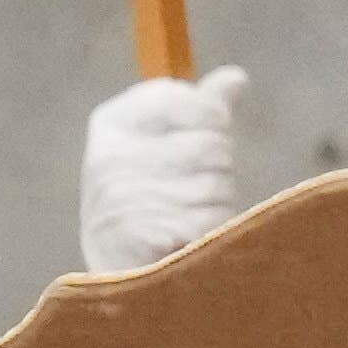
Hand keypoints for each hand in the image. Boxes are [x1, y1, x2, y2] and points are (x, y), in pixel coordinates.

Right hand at [75, 65, 250, 280]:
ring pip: (218, 187)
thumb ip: (202, 110)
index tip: (206, 135)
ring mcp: (122, 196)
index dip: (211, 120)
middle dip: (219, 171)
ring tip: (189, 217)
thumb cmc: (151, 197)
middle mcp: (111, 156)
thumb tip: (236, 77)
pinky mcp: (141, 236)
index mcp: (112, 123)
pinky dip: (212, 233)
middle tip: (194, 191)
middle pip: (212, 145)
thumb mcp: (165, 145)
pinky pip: (210, 222)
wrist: (118, 270)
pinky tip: (190, 240)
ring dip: (219, 206)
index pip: (185, 99)